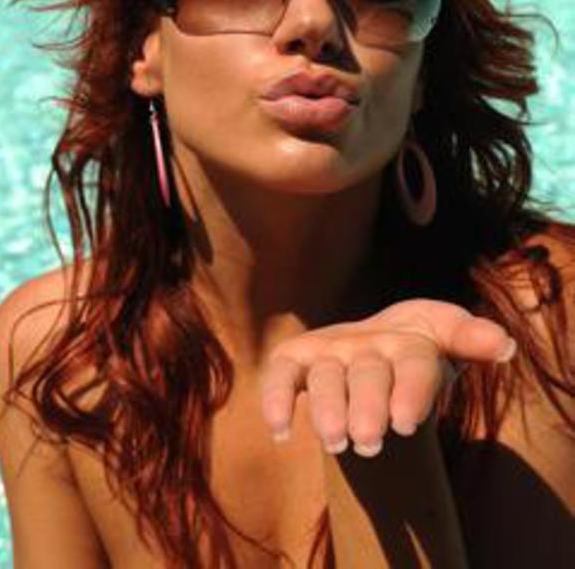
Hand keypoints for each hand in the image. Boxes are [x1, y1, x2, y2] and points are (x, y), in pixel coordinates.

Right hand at [259, 298, 516, 457]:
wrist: (375, 342)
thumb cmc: (416, 349)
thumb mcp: (445, 338)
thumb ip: (472, 339)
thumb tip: (506, 346)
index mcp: (407, 339)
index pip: (413, 361)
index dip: (411, 390)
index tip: (406, 423)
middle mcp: (366, 343)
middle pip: (367, 374)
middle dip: (366, 407)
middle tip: (369, 442)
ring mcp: (329, 352)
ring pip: (324, 378)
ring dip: (327, 410)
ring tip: (337, 444)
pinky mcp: (297, 360)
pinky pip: (280, 375)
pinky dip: (276, 399)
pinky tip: (281, 433)